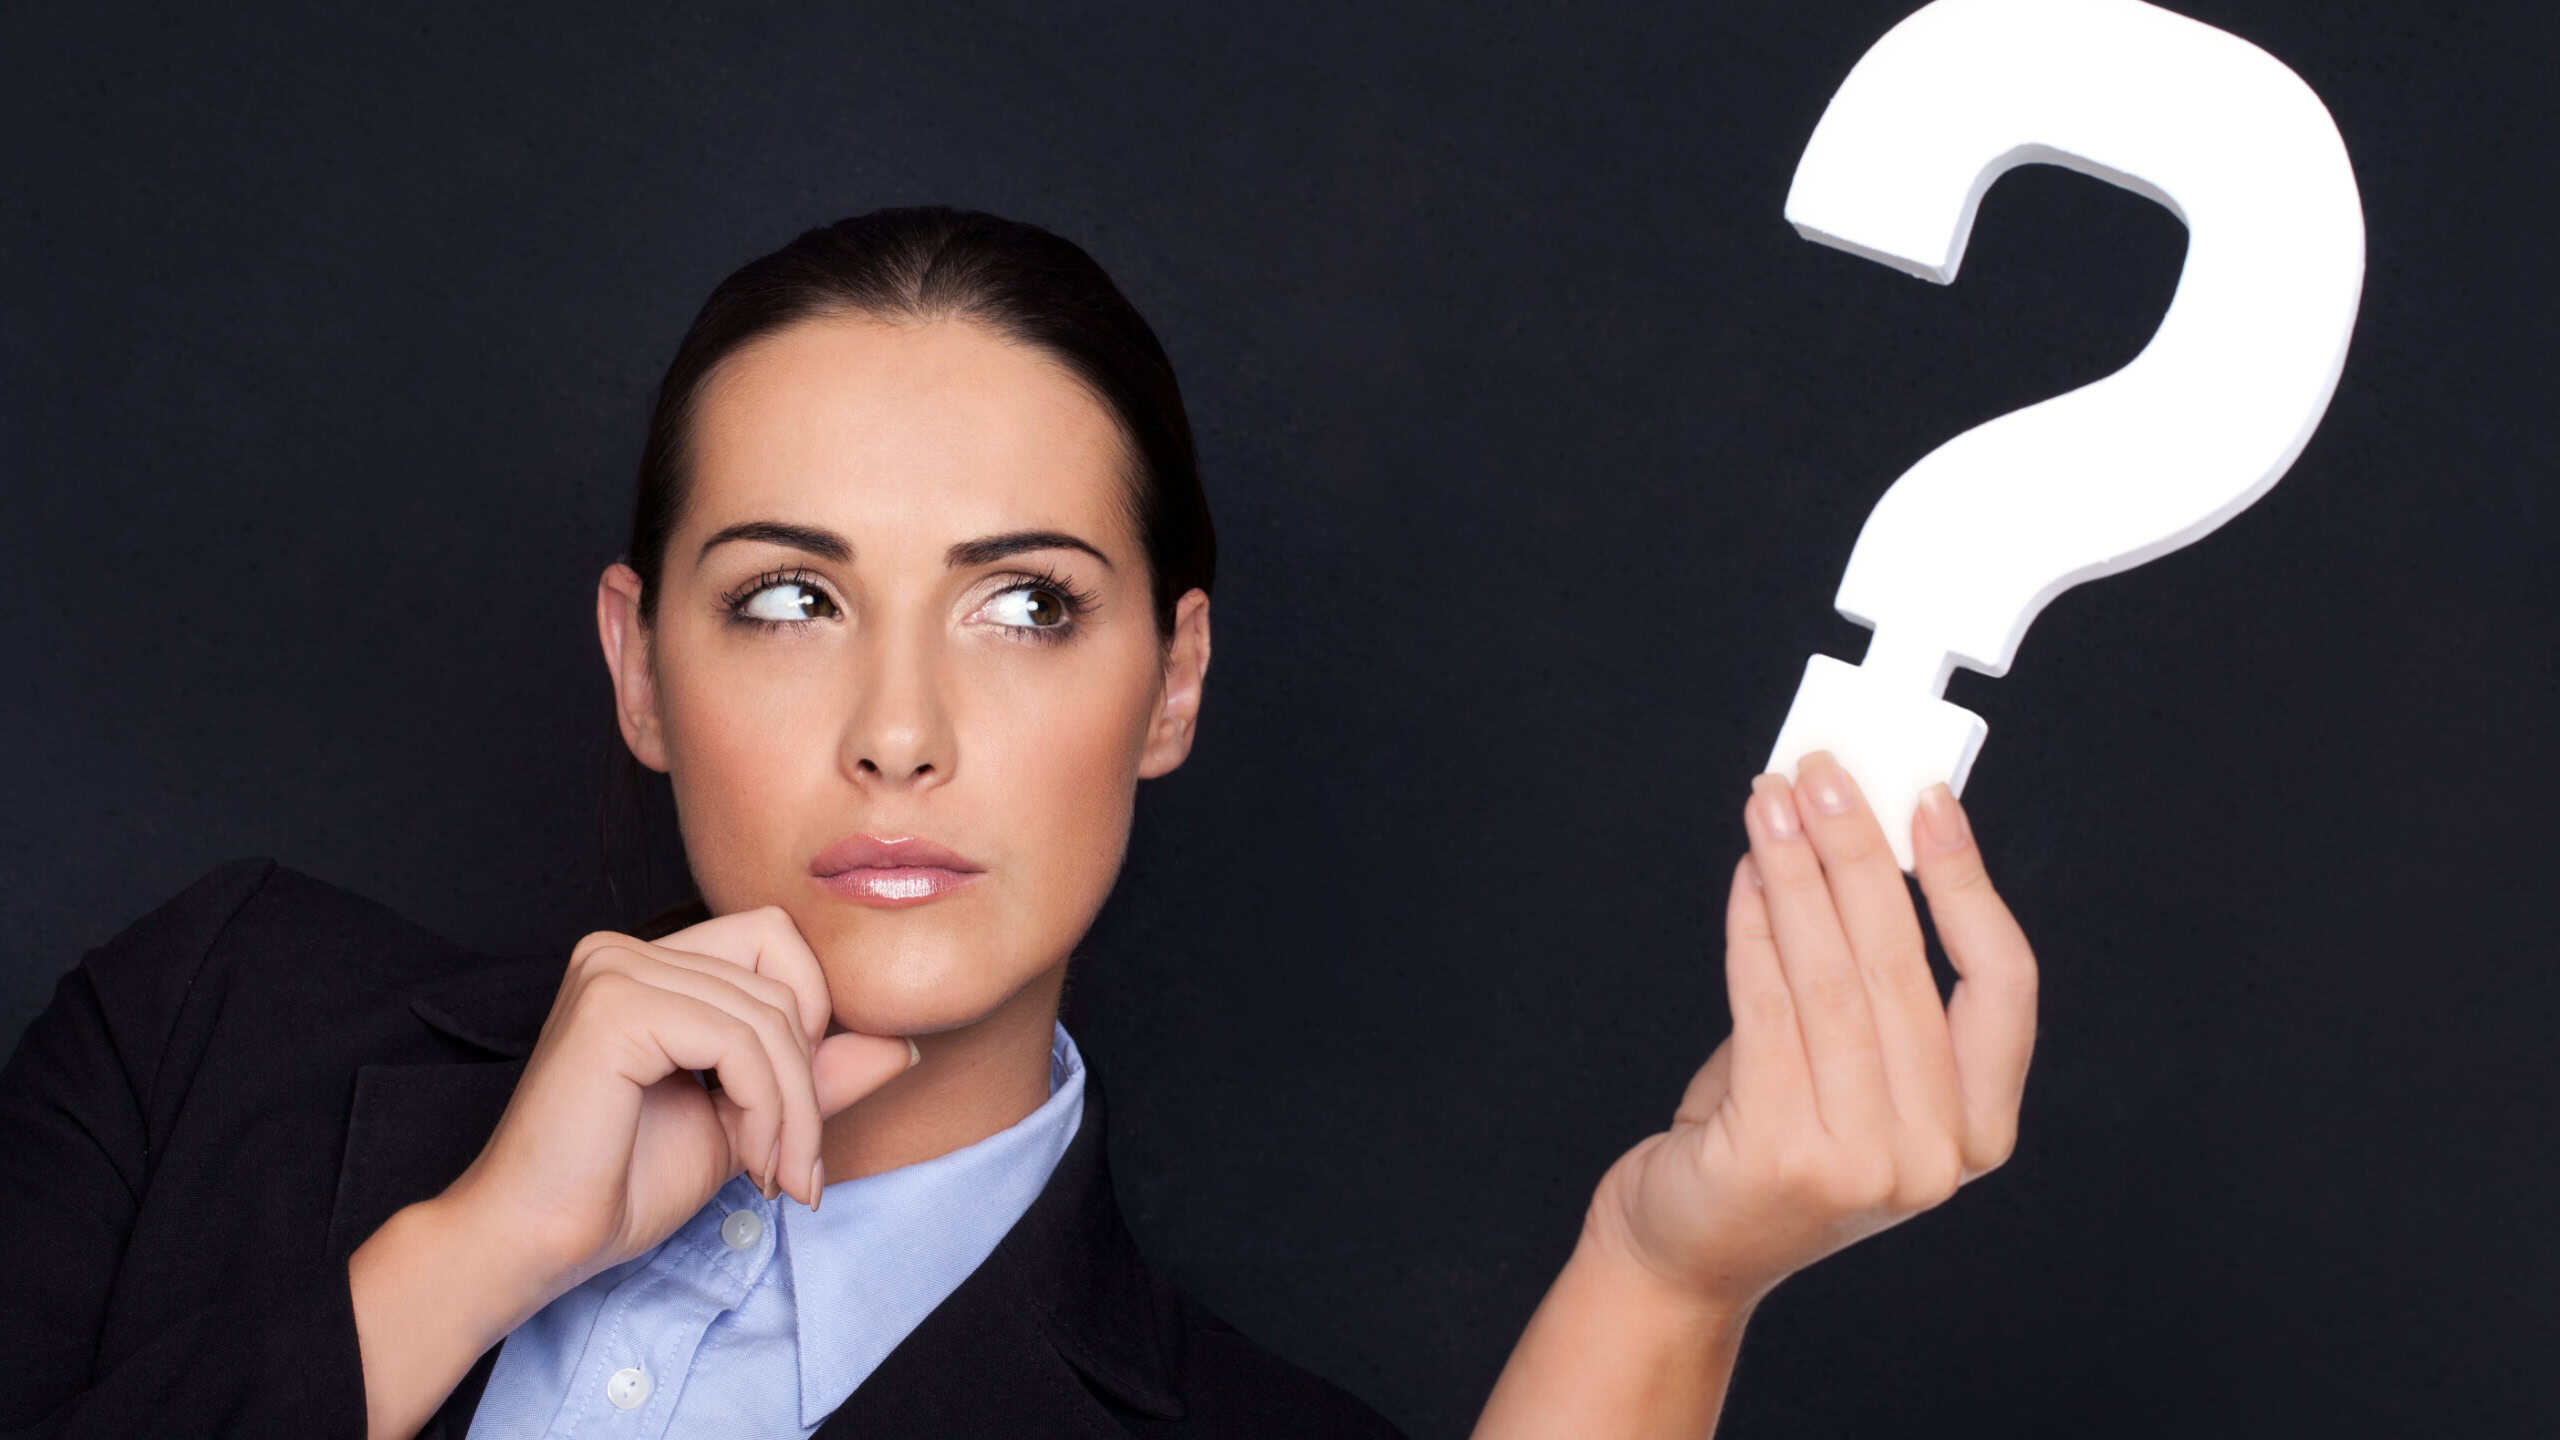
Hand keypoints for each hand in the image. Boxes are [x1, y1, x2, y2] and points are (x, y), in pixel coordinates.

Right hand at [436, 905, 920, 1302]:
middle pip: (783, 977)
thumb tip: (904, 1042)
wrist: (535, 1244)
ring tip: (773, 1175)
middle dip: (809, 1082)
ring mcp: (614, 969)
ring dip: (793, 1109)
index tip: (798, 1123)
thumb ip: (815, 1076)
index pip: (777, 943)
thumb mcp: (745, 1120)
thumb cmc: (622, 1186)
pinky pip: (740, 1041)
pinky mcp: (615, 1006)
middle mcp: (624, 950)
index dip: (810, 1022)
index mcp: (648, 962)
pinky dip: (765, 1107)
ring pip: (771, 1015)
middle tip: (795, 1168)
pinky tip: (746, 1161)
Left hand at [1585, 750, 2039, 1316]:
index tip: (1929, 801)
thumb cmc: (1769, 1143)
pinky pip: (1768, 1008)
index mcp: (1978, 1130)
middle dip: (1859, 853)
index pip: (2005, 986)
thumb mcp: (1847, 1068)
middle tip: (1824, 775)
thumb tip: (1853, 836)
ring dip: (1797, 873)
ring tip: (1771, 804)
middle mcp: (1934, 1154)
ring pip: (1833, 979)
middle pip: (1905, 967)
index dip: (1969, 883)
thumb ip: (1866, 979)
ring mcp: (1863, 1162)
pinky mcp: (1783, 1155)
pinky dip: (1753, 927)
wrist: (1689, 1251)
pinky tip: (1745, 874)